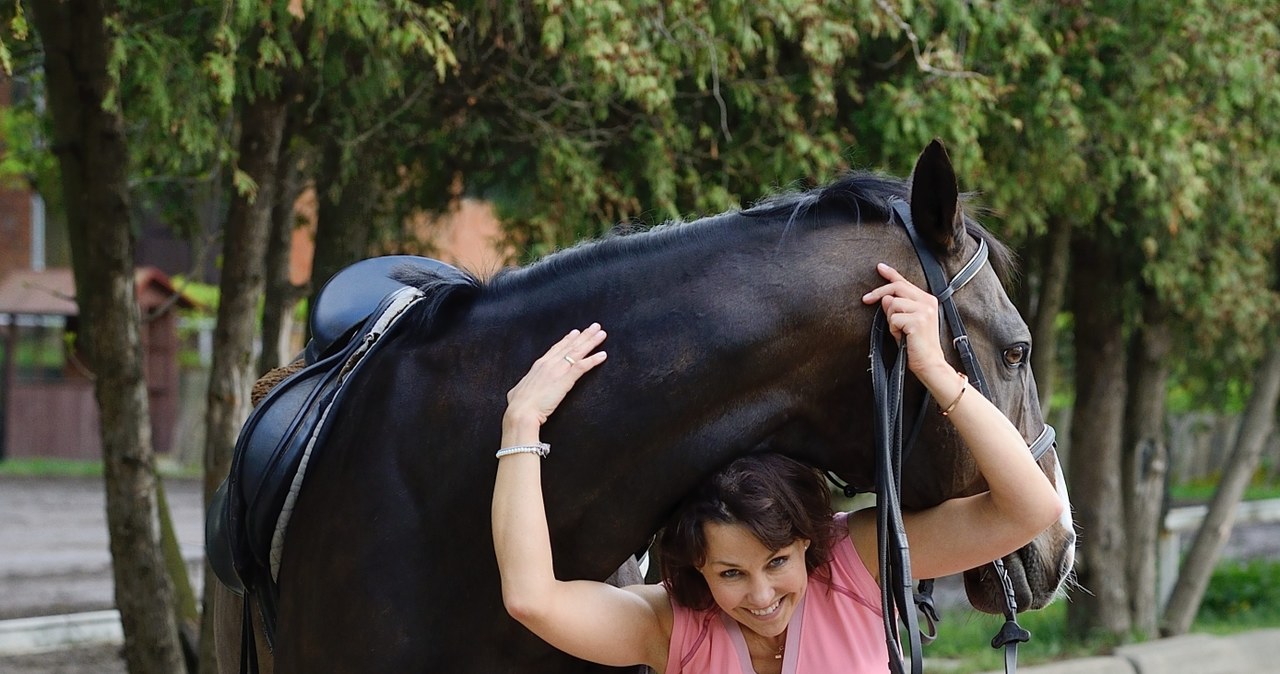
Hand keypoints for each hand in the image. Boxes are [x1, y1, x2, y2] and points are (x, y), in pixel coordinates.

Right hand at [504, 324, 607, 430]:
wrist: (521, 411)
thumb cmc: (518, 404)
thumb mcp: (518, 391)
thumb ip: (522, 388)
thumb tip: (518, 392)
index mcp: (539, 365)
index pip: (556, 348)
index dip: (567, 340)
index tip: (576, 332)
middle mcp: (549, 364)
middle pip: (570, 346)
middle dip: (584, 335)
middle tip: (595, 326)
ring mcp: (558, 370)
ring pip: (578, 352)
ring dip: (591, 342)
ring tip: (602, 334)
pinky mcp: (565, 380)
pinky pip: (582, 367)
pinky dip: (593, 360)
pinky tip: (603, 355)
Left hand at [861, 263, 948, 379]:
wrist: (929, 363)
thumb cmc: (916, 345)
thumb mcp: (904, 322)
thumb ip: (896, 307)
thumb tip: (885, 297)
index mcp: (927, 300)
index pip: (905, 282)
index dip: (891, 273)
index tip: (879, 267)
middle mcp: (927, 302)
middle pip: (896, 287)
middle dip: (878, 293)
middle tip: (866, 299)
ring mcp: (924, 310)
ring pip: (893, 303)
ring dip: (890, 319)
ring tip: (899, 331)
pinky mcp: (918, 320)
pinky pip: (893, 318)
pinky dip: (893, 328)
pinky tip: (902, 337)